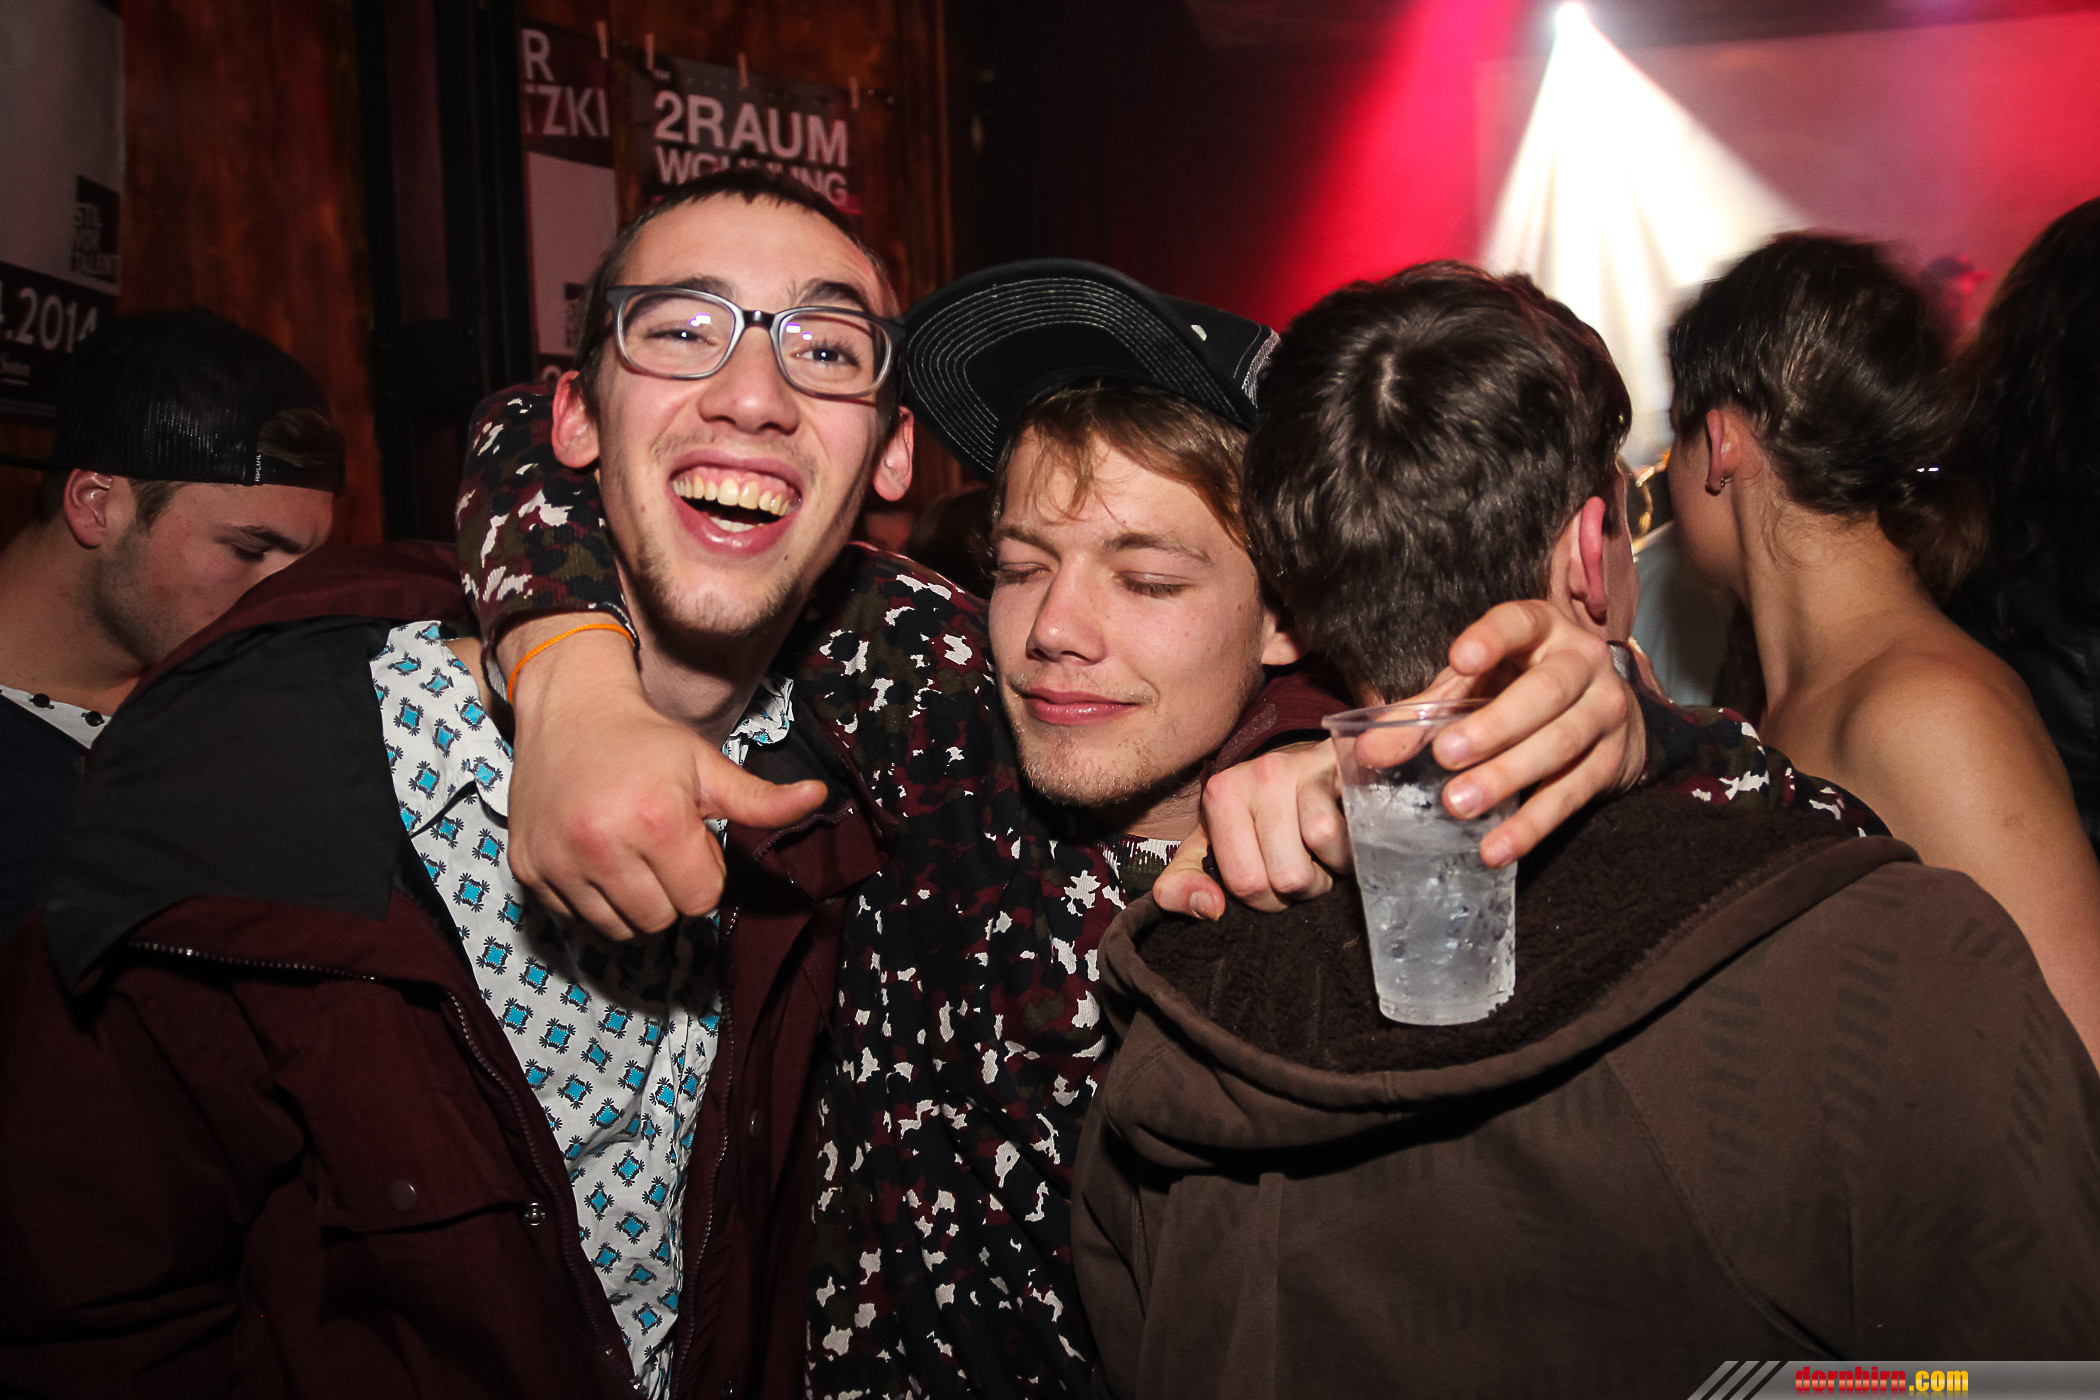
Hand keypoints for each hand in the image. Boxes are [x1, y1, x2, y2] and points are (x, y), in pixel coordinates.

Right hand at [502, 620, 826, 937]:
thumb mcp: (707, 765)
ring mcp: (558, 862)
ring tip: (628, 850)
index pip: (700, 899)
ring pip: (618, 929)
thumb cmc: (647, 741)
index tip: (688, 837)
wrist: (570, 710)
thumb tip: (819, 798)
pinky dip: (592, 899)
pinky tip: (595, 855)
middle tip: (658, 843)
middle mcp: (601, 845)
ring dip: (632, 902)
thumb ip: (760, 798)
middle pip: (661, 919)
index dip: (703, 871)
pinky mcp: (529, 870)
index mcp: (655, 819)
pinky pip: (576, 919)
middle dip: (670, 889)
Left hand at [1154, 741, 1347, 916]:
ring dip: (1331, 866)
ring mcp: (1302, 765)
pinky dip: (1352, 847)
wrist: (1303, 770)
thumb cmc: (1255, 818)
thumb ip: (1183, 885)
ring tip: (1320, 853)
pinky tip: (1341, 836)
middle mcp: (1258, 774)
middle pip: (1289, 873)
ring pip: (1323, 842)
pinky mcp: (1342, 766)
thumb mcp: (1208, 850)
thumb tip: (1208, 908)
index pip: (1247, 883)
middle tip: (1300, 866)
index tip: (1269, 879)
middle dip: (1302, 888)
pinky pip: (1352, 823)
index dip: (1268, 900)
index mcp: (1221, 795)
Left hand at [1381, 600, 1643, 867]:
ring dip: (1508, 776)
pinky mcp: (1612, 761)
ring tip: (1459, 803)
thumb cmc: (1522, 688)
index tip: (1459, 660)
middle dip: (1495, 725)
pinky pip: (1571, 795)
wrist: (1604, 712)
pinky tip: (1496, 847)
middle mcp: (1583, 663)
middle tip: (1446, 754)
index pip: (1519, 622)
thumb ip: (1423, 712)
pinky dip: (1531, 825)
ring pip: (1561, 744)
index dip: (1491, 638)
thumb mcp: (1476, 686)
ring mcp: (1604, 711)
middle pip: (1545, 692)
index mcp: (1543, 629)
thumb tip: (1365, 751)